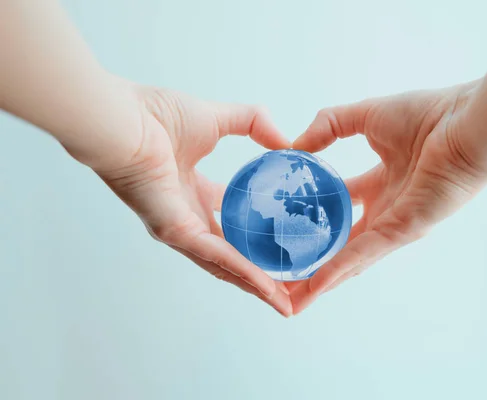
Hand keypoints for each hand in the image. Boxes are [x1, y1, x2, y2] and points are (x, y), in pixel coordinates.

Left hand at [67, 79, 293, 316]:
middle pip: (229, 254)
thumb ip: (253, 123)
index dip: (254, 236)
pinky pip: (216, 256)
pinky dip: (244, 272)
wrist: (123, 119)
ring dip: (256, 285)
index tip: (279, 244)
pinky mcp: (175, 232)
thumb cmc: (155, 115)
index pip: (229, 223)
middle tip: (289, 287)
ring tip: (285, 301)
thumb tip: (286, 140)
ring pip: (225, 265)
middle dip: (259, 272)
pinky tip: (268, 287)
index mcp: (193, 193)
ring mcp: (180, 230)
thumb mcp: (218, 118)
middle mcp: (186, 217)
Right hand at [288, 81, 486, 312]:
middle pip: (343, 243)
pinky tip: (315, 284)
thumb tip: (295, 144)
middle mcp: (387, 209)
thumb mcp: (365, 115)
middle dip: (315, 262)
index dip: (314, 220)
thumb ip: (329, 125)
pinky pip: (365, 251)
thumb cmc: (429, 116)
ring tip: (292, 297)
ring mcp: (395, 224)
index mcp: (381, 184)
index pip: (341, 209)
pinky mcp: (404, 230)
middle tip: (284, 279)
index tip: (287, 228)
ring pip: (351, 258)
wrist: (466, 122)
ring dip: (322, 279)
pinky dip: (340, 268)